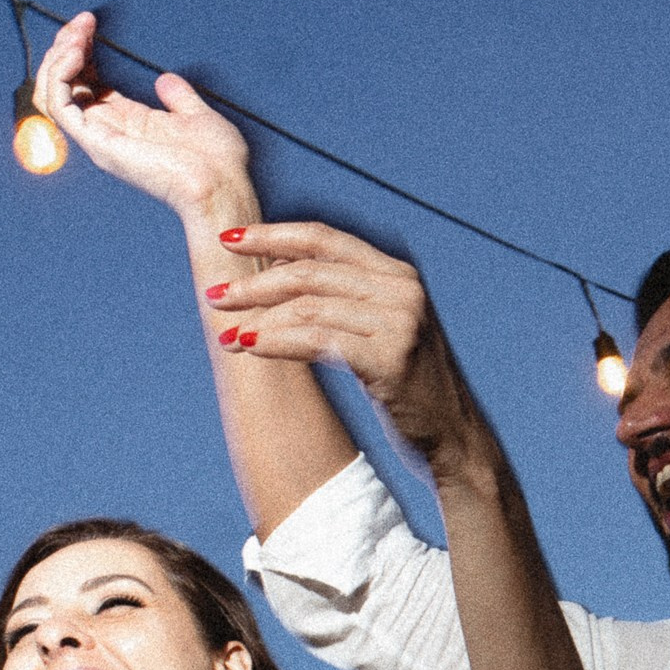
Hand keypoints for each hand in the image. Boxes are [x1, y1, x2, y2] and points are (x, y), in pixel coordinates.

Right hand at [33, 13, 255, 220]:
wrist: (223, 183)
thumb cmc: (217, 161)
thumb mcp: (197, 116)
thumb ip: (179, 98)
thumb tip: (166, 80)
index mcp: (127, 122)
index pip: (84, 81)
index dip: (80, 49)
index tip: (90, 22)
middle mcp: (106, 129)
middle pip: (63, 85)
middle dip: (65, 46)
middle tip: (82, 22)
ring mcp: (99, 137)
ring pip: (51, 95)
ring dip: (58, 57)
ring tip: (77, 35)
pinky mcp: (98, 143)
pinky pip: (59, 107)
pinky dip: (60, 75)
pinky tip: (77, 53)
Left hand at [201, 226, 477, 462]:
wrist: (454, 434)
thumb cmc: (409, 384)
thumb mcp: (382, 327)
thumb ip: (343, 295)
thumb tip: (279, 268)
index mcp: (397, 274)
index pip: (323, 239)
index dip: (272, 235)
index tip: (229, 239)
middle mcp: (402, 290)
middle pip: (310, 272)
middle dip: (255, 284)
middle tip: (215, 297)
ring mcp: (401, 323)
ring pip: (309, 308)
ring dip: (259, 320)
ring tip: (226, 335)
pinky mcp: (392, 359)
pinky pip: (319, 342)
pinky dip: (278, 343)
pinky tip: (250, 348)